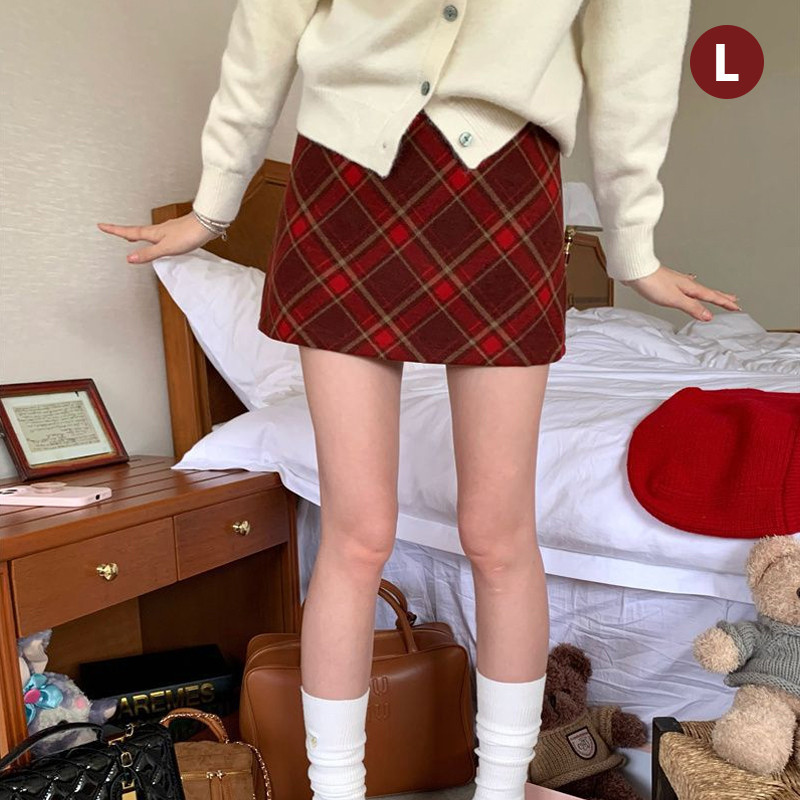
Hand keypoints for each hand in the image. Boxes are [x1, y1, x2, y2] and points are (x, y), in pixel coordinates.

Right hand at [97, 211, 219, 263]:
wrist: (207, 224)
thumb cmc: (188, 234)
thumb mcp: (166, 248)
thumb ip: (148, 253)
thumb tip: (129, 258)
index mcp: (153, 233)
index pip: (129, 233)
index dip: (115, 230)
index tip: (101, 226)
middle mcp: (159, 230)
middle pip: (137, 231)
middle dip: (124, 232)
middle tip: (113, 231)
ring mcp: (168, 230)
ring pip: (149, 232)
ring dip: (138, 234)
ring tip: (132, 237)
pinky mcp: (178, 232)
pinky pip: (160, 235)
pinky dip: (153, 237)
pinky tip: (159, 240)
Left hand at [620, 265, 740, 320]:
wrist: (635, 271)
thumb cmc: (652, 283)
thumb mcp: (675, 299)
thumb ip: (692, 307)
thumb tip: (708, 316)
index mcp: (690, 288)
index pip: (712, 297)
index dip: (724, 303)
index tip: (736, 308)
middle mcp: (686, 283)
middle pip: (708, 291)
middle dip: (721, 297)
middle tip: (733, 300)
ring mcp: (677, 281)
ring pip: (698, 288)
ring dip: (708, 293)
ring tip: (715, 295)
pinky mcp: (667, 282)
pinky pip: (686, 285)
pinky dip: (692, 287)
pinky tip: (688, 284)